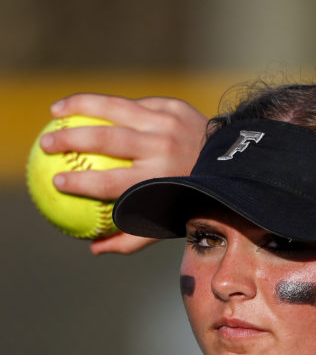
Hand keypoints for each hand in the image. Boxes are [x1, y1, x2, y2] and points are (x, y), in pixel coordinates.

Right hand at [42, 94, 207, 254]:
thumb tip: (94, 249)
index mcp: (160, 180)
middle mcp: (162, 149)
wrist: (231, 167)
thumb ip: (131, 237)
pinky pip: (132, 105)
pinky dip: (107, 105)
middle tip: (45, 145)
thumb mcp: (167, 223)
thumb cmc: (190, 201)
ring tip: (54, 113)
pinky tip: (83, 105)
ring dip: (79, 107)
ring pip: (114, 109)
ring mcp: (167, 123)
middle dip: (70, 141)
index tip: (56, 182)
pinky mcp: (172, 105)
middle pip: (106, 140)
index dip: (81, 183)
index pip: (112, 182)